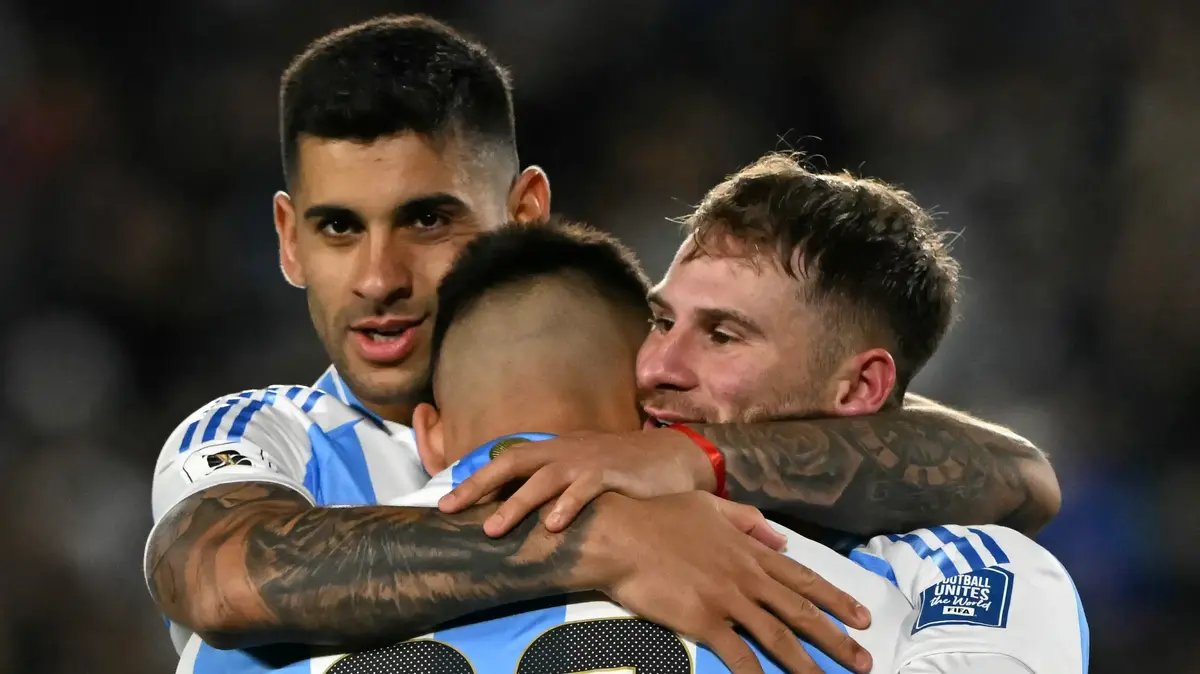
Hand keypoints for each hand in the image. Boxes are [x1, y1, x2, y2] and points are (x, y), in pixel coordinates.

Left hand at [439, 428, 713, 535]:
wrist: (673, 457)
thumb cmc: (623, 471)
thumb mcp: (582, 475)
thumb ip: (554, 487)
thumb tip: (520, 513)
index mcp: (555, 451)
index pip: (506, 460)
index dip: (475, 479)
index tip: (445, 503)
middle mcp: (565, 451)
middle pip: (512, 461)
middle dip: (478, 485)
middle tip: (449, 509)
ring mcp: (587, 461)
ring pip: (544, 478)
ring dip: (516, 503)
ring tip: (493, 528)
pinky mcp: (612, 473)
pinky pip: (586, 488)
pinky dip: (568, 505)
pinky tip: (553, 525)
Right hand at [583, 492, 871, 673]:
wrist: (621, 534)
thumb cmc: (658, 516)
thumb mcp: (709, 506)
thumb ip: (747, 520)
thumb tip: (780, 537)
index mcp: (749, 550)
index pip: (803, 579)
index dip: (835, 599)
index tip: (862, 617)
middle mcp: (746, 575)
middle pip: (801, 611)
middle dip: (837, 638)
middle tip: (864, 660)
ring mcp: (727, 599)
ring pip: (779, 636)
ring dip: (808, 663)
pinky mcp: (703, 620)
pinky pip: (738, 655)